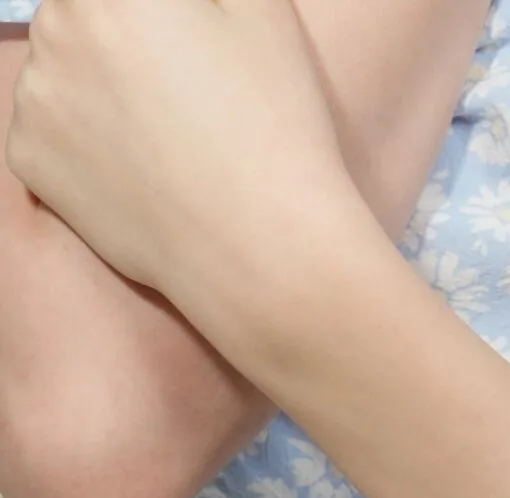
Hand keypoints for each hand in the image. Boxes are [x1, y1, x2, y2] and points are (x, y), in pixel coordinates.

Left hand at [9, 0, 344, 344]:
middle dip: (122, 28)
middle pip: (81, 10)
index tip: (181, 35)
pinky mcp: (27, 158)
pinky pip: (46, 122)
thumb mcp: (253, 2)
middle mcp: (53, 27)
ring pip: (59, 61)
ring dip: (94, 72)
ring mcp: (32, 97)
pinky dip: (78, 131)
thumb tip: (176, 3)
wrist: (255, 247)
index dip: (160, 13)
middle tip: (174, 72)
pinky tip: (132, 153)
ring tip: (155, 116)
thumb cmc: (268, 118)